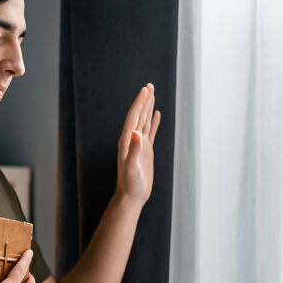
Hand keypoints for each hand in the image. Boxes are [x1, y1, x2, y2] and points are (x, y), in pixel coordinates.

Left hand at [116, 83, 160, 207]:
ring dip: (148, 108)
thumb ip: (134, 150)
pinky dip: (153, 122)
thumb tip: (136, 133)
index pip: (133, 117)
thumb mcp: (132, 168)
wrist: (131, 196)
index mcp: (127, 141)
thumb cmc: (130, 184)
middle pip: (139, 115)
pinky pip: (150, 132)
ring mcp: (139, 145)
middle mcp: (132, 140)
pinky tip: (156, 114)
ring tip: (152, 94)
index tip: (145, 90)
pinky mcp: (146, 151)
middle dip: (144, 100)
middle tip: (149, 85)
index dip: (139, 103)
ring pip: (144, 121)